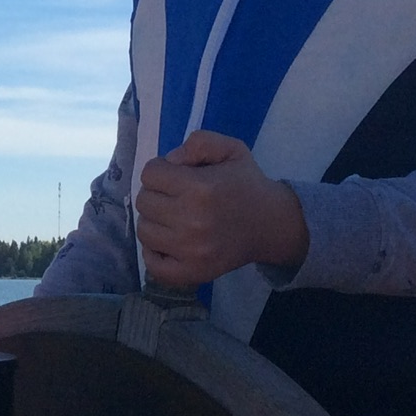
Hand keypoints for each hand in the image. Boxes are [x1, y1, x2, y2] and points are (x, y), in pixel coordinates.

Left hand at [134, 131, 308, 286]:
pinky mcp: (192, 272)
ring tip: (173, 218)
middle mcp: (192, 220)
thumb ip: (198, 143)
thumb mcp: (230, 149)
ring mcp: (190, 250)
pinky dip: (154, 253)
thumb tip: (170, 162)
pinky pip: (152, 264)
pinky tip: (168, 242)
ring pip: (144, 231)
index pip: (150, 174)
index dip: (161, 170)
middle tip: (175, 197)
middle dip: (156, 194)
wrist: (271, 224)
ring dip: (154, 221)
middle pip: (144, 202)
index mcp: (200, 187)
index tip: (176, 176)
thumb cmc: (246, 184)